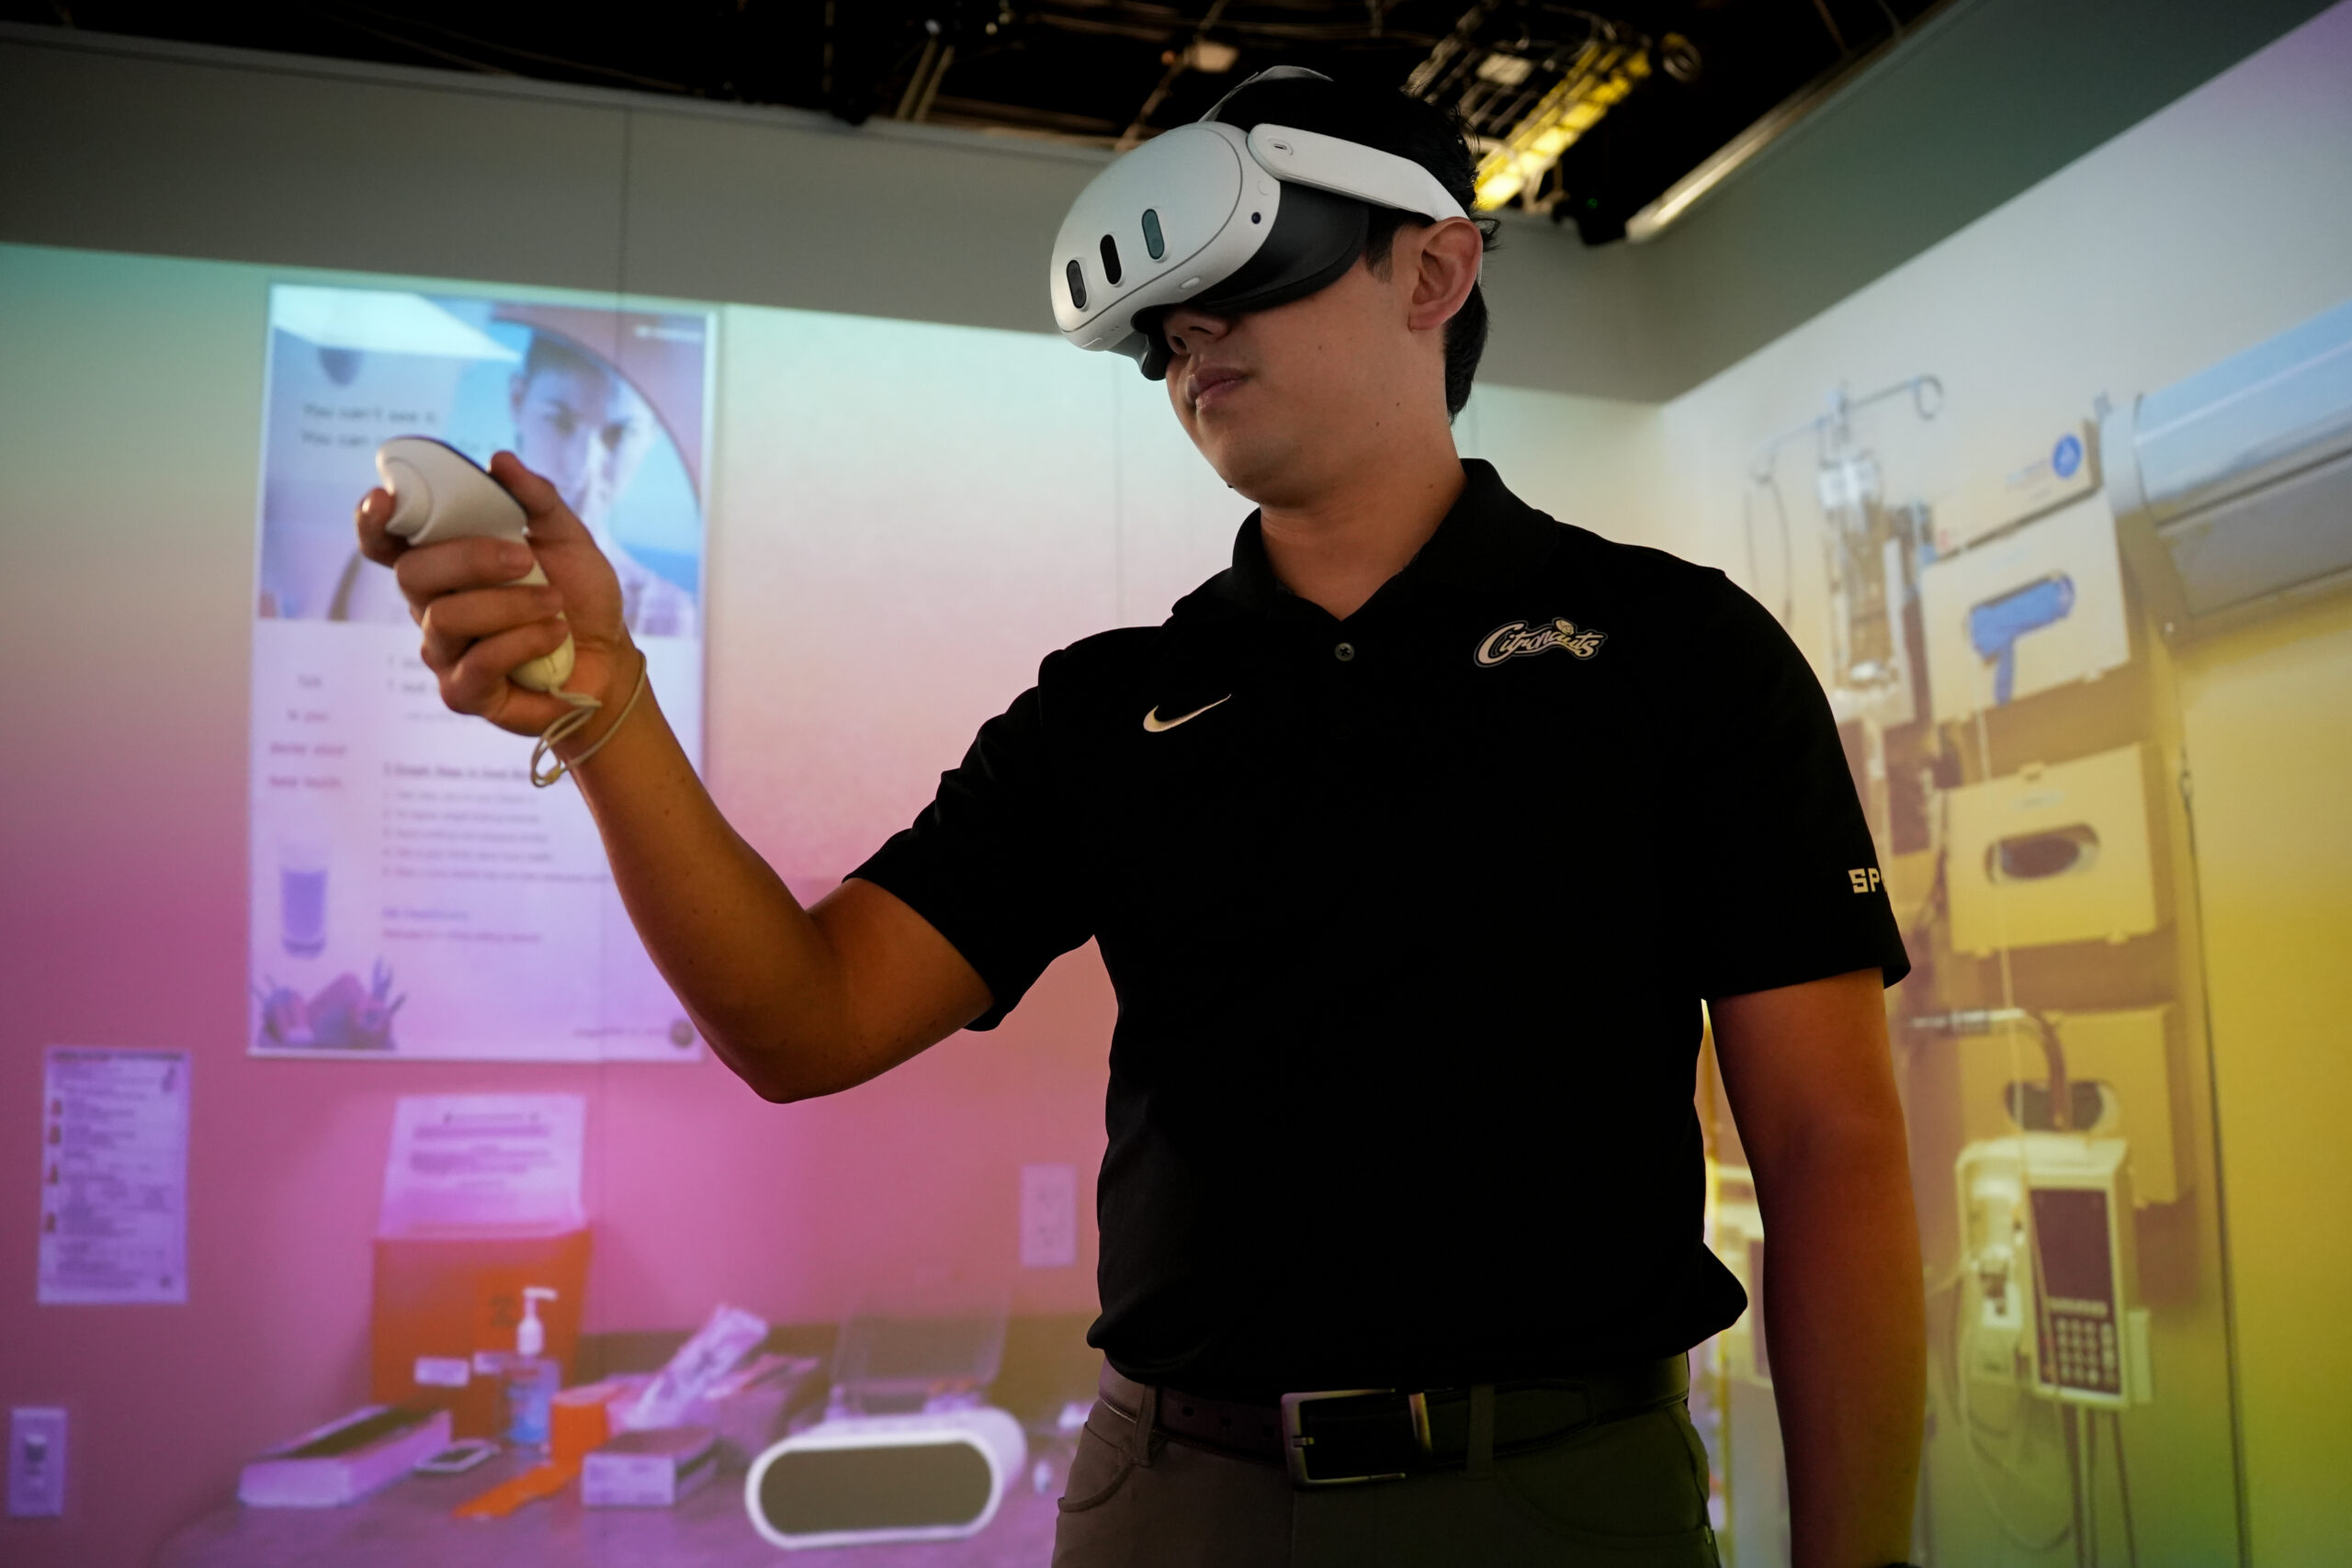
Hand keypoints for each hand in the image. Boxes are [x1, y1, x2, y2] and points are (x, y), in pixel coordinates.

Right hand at [354, 452, 637, 738]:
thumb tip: (500, 462)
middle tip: (525, 560)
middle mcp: (431, 605)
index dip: (373, 522)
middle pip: (412, 573)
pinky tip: (555, 636)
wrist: (609, 656)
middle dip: (469, 559)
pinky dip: (522, 642)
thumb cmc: (577, 595)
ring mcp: (443, 651)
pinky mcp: (463, 692)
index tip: (386, 499)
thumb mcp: (567, 538)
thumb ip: (536, 500)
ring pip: (446, 618)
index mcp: (444, 562)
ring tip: (555, 604)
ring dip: (509, 605)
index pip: (385, 542)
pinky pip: (477, 663)